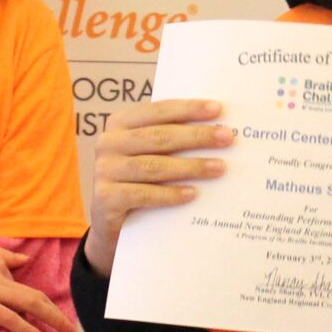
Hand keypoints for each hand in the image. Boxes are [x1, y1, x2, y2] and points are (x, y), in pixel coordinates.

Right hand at [0, 222, 71, 331]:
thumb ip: (4, 257)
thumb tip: (23, 261)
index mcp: (0, 264)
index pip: (28, 287)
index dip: (45, 304)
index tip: (55, 317)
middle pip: (35, 297)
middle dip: (56, 314)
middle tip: (72, 330)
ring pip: (28, 305)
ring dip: (51, 320)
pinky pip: (8, 318)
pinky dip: (27, 329)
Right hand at [86, 99, 231, 275]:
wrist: (112, 222)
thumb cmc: (139, 180)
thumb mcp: (151, 154)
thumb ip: (171, 139)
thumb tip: (217, 129)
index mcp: (120, 123)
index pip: (158, 111)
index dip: (188, 109)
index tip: (218, 109)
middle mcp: (108, 143)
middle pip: (159, 136)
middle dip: (196, 136)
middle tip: (227, 138)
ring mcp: (104, 170)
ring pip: (153, 166)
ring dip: (190, 166)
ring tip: (219, 167)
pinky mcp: (105, 198)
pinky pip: (143, 194)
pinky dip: (170, 194)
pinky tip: (193, 194)